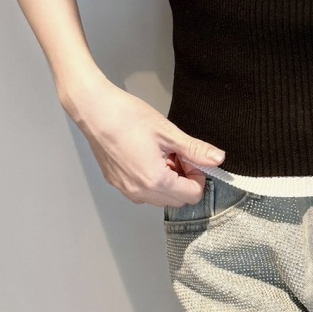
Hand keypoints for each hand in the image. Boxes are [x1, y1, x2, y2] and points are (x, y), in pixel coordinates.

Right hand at [59, 76, 224, 207]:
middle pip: (177, 201)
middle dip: (184, 181)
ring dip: (168, 182)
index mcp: (155, 181)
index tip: (190, 158)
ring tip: (161, 155)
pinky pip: (142, 193)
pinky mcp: (115, 183)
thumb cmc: (128, 117)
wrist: (94, 110)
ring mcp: (125, 189)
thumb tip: (218, 159)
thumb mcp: (168, 132)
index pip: (192, 195)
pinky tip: (146, 157)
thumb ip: (195, 150)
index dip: (198, 176)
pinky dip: (151, 181)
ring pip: (159, 199)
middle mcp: (139, 192)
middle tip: (177, 155)